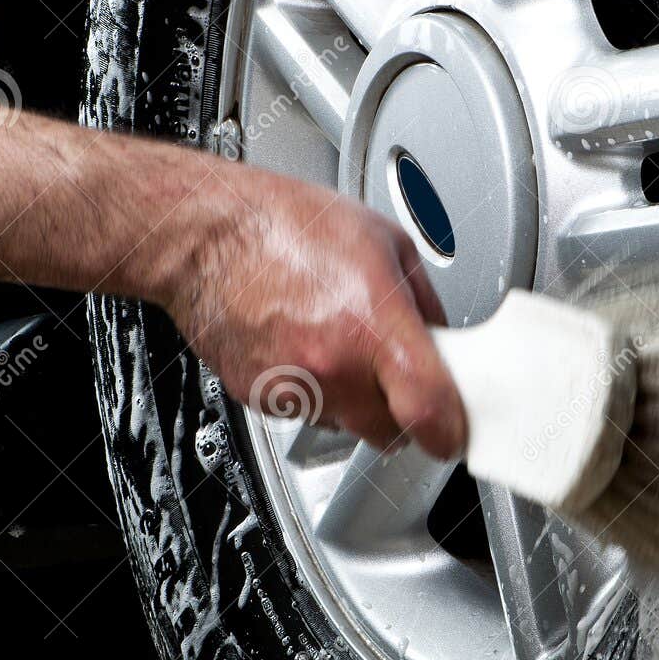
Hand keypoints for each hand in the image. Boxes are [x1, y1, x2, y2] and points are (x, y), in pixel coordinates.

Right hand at [155, 157, 466, 459]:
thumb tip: (441, 338)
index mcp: (374, 326)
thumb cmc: (285, 225)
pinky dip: (313, 388)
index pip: (429, 415)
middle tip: (397, 374)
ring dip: (353, 396)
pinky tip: (302, 341)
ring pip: (346, 423)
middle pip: (389, 434)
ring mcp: (294, 388)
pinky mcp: (261, 397)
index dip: (449, 432)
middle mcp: (334, 367)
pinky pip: (306, 410)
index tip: (453, 430)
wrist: (206, 234)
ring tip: (335, 336)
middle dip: (401, 412)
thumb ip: (424, 301)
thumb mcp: (385, 241)